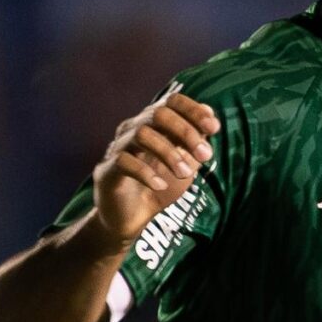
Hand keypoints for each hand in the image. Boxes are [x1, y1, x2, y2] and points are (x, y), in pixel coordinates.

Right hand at [90, 93, 215, 251]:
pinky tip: (160, 185)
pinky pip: (124, 161)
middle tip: (205, 155)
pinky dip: (145, 173)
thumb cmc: (160, 186)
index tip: (214, 128)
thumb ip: (196, 144)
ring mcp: (117, 148)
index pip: (172, 102)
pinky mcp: (107, 170)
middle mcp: (133, 129)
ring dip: (169, 153)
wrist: (131, 219)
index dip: (193, 110)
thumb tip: (211, 119)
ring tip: (185, 174)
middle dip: (185, 132)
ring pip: (142, 134)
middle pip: (158, 114)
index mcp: (153, 124)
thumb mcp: (186, 165)